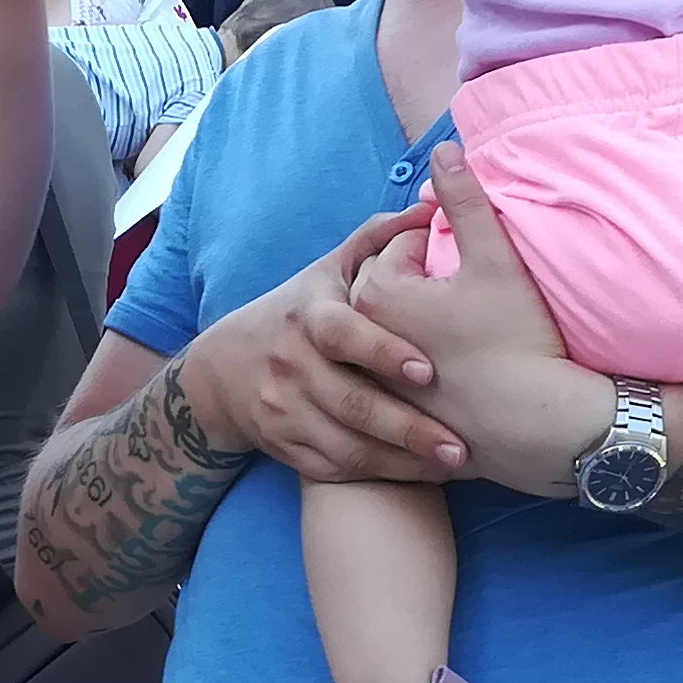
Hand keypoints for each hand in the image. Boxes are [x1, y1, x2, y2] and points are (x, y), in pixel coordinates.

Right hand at [175, 206, 471, 482]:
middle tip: (460, 444)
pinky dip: (383, 476)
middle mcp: (292, 367)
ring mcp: (286, 413)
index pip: (343, 335)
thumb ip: (377, 239)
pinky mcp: (286, 449)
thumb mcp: (326, 270)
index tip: (426, 370)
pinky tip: (425, 475)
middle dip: (408, 427)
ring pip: (348, 446)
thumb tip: (428, 206)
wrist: (222, 370)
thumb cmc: (296, 312)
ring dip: (403, 460)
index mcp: (308, 318)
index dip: (382, 352)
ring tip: (454, 463)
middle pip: (352, 404)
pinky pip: (338, 470)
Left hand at [339, 148, 611, 495]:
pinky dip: (415, 369)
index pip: (403, 247)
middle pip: (391, 288)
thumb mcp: (495, 261)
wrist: (538, 427)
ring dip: (416, 326)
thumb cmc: (518, 340)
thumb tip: (444, 149)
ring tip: (465, 336)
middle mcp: (360, 342)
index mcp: (375, 295)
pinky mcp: (391, 417)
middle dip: (425, 283)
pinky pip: (397, 376)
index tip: (475, 267)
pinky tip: (456, 373)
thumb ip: (465, 201)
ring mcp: (372, 383)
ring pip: (392, 332)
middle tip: (471, 299)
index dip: (445, 247)